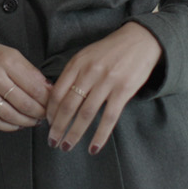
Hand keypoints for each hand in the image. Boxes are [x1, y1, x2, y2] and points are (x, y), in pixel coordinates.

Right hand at [0, 29, 50, 130]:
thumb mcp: (8, 53)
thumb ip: (28, 70)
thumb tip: (47, 88)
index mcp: (6, 60)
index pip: (35, 86)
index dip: (47, 99)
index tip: (53, 103)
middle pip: (24, 103)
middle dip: (39, 113)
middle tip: (45, 115)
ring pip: (10, 114)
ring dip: (26, 121)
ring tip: (33, 121)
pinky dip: (7, 126)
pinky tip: (16, 124)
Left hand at [47, 22, 162, 155]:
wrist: (140, 40)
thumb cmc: (110, 50)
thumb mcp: (87, 56)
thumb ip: (73, 73)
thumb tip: (57, 99)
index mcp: (77, 63)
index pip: (58, 92)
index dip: (50, 111)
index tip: (47, 124)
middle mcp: (89, 72)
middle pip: (68, 105)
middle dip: (58, 127)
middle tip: (52, 142)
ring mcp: (107, 81)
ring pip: (86, 114)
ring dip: (74, 134)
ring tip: (67, 146)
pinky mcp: (123, 90)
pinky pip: (109, 118)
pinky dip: (100, 135)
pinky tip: (94, 147)